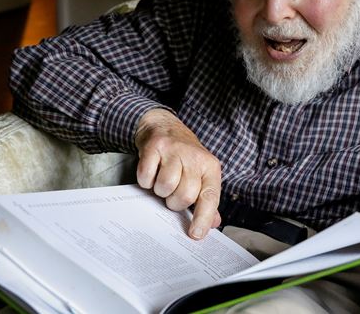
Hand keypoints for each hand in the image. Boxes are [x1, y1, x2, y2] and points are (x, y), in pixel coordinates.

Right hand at [135, 109, 221, 239]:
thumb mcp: (201, 174)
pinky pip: (146, 176)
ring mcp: (175, 150)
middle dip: (174, 202)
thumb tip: (214, 223)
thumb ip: (206, 199)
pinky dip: (146, 180)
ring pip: (166, 187)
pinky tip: (151, 171)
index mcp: (210, 167)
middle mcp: (195, 157)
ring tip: (162, 180)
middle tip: (172, 193)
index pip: (210, 197)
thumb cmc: (184, 156)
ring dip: (160, 190)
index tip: (195, 234)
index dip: (203, 218)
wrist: (163, 125)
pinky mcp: (155, 147)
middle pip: (185, 195)